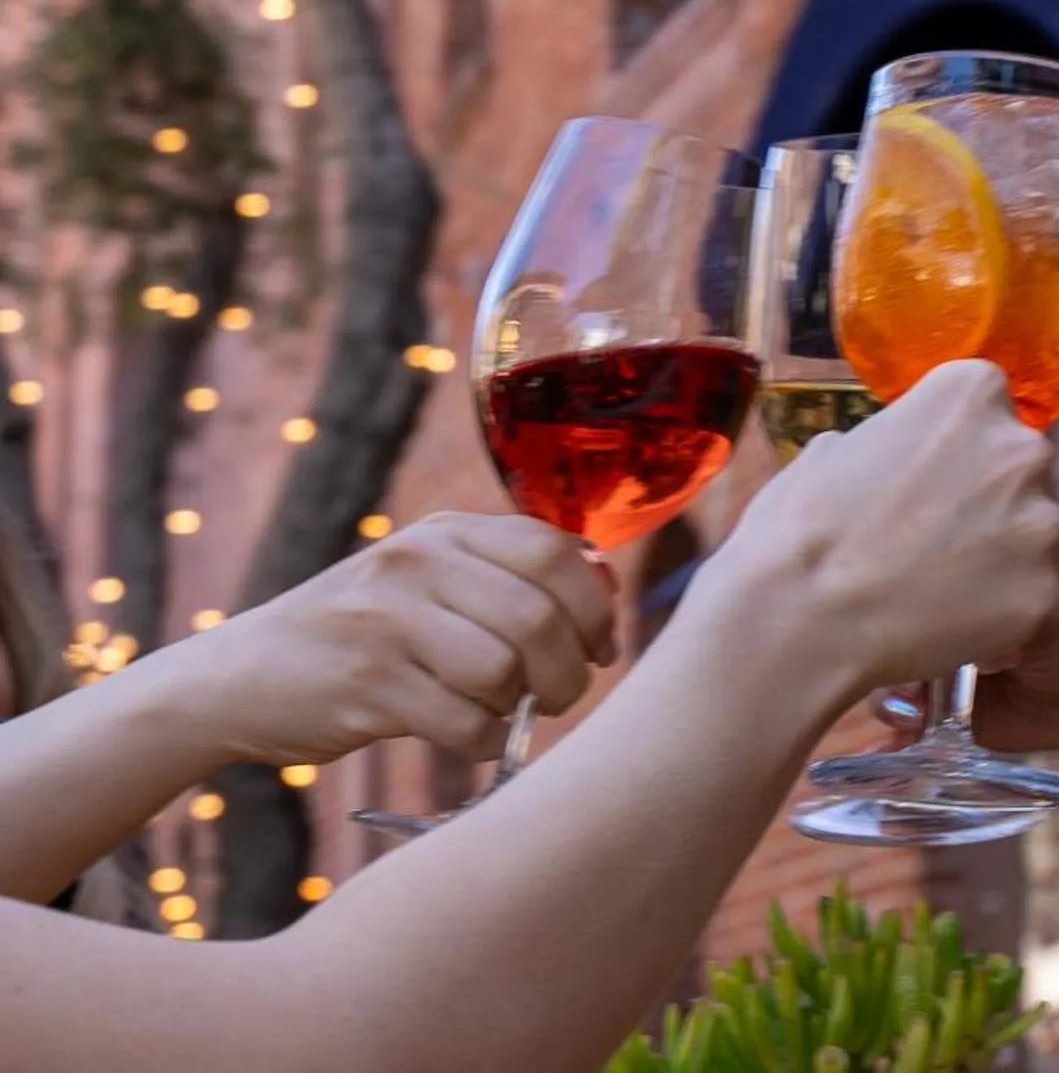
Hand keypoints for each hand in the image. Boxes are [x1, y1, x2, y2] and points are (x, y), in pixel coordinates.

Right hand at [193, 513, 616, 766]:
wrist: (241, 678)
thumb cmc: (359, 633)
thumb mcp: (425, 579)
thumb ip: (501, 578)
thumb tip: (602, 599)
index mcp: (444, 531)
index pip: (553, 549)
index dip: (594, 602)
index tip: (602, 643)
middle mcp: (418, 563)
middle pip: (539, 615)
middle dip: (570, 668)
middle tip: (563, 694)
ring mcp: (388, 620)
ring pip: (505, 670)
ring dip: (523, 707)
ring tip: (506, 713)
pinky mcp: (367, 684)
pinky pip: (464, 722)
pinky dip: (483, 741)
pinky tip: (466, 736)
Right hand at [711, 360, 1058, 696]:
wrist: (805, 613)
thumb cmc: (804, 524)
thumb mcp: (838, 446)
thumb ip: (892, 438)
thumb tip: (896, 454)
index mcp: (971, 390)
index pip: (988, 405)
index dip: (959, 445)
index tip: (932, 476)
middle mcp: (1021, 444)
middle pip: (1023, 466)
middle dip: (991, 497)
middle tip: (938, 535)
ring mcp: (1041, 519)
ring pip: (1038, 532)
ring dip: (1005, 553)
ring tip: (944, 583)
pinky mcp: (1045, 588)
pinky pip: (1034, 593)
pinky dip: (1004, 608)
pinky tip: (953, 618)